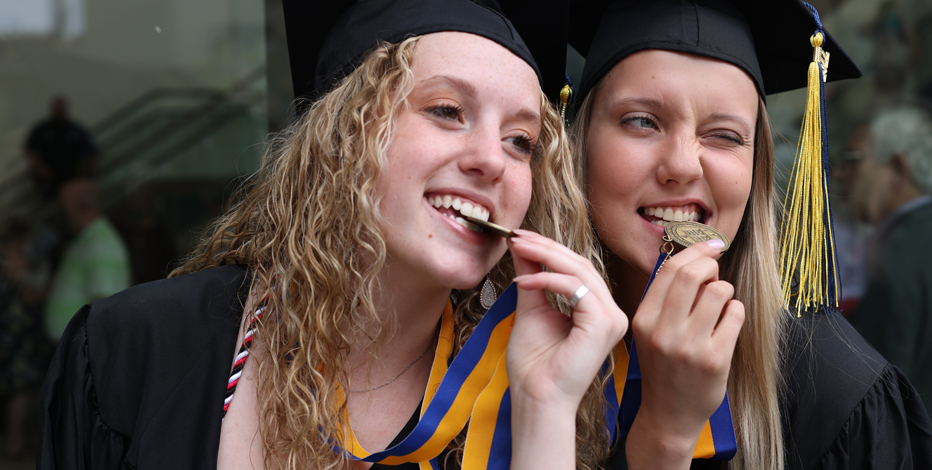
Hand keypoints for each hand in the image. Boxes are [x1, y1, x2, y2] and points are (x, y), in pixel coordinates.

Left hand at [505, 229, 627, 469]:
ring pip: (580, 272)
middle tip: (517, 235)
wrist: (536, 398)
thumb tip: (521, 246)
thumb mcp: (531, 310)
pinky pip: (577, 289)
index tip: (520, 237)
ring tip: (517, 248)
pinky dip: (548, 279)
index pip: (577, 269)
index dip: (549, 249)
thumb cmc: (534, 365)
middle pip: (580, 265)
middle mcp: (611, 313)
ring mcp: (612, 319)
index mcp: (597, 311)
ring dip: (545, 256)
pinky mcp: (604, 324)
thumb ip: (532, 277)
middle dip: (546, 247)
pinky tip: (524, 279)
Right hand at [626, 240, 744, 467]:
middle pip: (692, 274)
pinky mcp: (715, 360)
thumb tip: (694, 260)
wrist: (668, 415)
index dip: (694, 251)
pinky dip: (736, 311)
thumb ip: (665, 300)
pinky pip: (735, 314)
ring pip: (718, 291)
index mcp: (643, 320)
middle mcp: (663, 331)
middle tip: (717, 267)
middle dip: (711, 262)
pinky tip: (727, 323)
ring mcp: (689, 346)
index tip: (710, 245)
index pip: (668, 270)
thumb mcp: (650, 332)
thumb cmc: (663, 368)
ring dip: (725, 290)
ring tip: (720, 304)